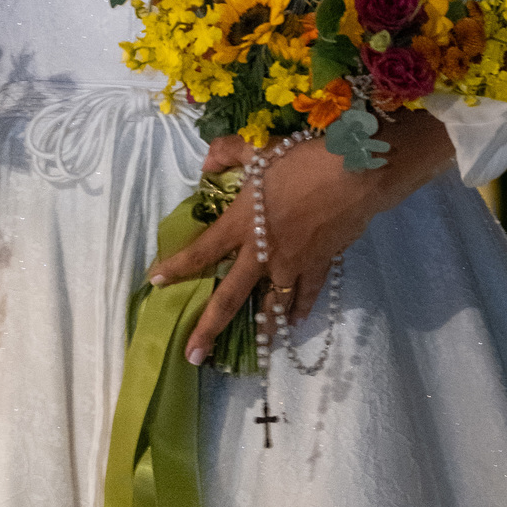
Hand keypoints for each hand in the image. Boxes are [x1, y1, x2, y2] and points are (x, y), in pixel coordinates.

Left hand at [151, 111, 455, 364]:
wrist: (352, 175)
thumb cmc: (300, 160)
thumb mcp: (258, 149)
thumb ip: (228, 153)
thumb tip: (206, 162)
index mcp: (242, 223)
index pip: (202, 250)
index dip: (177, 267)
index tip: (154, 282)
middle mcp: (263, 252)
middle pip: (230, 297)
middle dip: (209, 328)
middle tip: (193, 357)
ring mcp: (292, 264)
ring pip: (271, 306)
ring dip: (260, 329)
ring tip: (252, 353)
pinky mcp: (320, 266)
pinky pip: (306, 294)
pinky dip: (300, 309)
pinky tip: (295, 322)